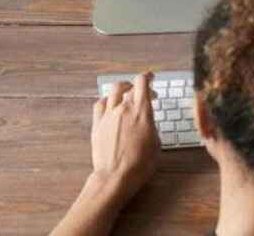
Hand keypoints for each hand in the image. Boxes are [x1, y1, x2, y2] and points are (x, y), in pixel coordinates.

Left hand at [89, 71, 158, 202]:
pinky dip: (106, 100)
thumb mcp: (156, 144)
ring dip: (122, 88)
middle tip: (144, 92)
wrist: (115, 177)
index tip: (151, 77)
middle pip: (129, 86)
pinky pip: (99, 104)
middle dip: (138, 86)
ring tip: (126, 92)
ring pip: (113, 91)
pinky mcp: (97, 125)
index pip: (143, 82)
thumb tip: (148, 122)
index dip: (148, 77)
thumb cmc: (139, 164)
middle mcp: (124, 109)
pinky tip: (110, 105)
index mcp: (142, 111)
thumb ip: (152, 126)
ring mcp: (108, 116)